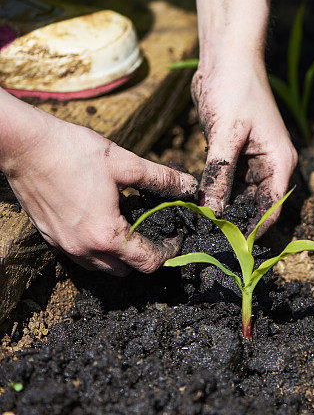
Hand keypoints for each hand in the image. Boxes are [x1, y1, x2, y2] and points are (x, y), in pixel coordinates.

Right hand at [1, 109, 197, 275]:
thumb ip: (161, 179)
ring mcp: (63, 245)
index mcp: (105, 235)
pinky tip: (101, 221)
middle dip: (144, 256)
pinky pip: (80, 255)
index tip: (175, 237)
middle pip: (125, 270)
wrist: (23, 144)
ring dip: (119, 255)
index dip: (169, 252)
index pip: (147, 262)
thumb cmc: (72, 151)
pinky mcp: (49, 237)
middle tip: (154, 231)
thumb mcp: (126, 163)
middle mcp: (83, 248)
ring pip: (101, 267)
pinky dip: (96, 247)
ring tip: (129, 226)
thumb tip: (189, 186)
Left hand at [192, 61, 296, 237]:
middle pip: (256, 206)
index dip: (254, 229)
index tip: (232, 247)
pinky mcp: (235, 155)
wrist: (227, 57)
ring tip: (201, 228)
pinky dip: (215, 193)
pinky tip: (198, 206)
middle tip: (209, 240)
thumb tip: (211, 210)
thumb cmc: (235, 89)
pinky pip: (227, 183)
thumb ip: (220, 173)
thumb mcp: (227, 133)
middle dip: (236, 223)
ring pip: (240, 197)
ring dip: (223, 210)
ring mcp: (253, 161)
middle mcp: (270, 166)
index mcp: (280, 162)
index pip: (272, 207)